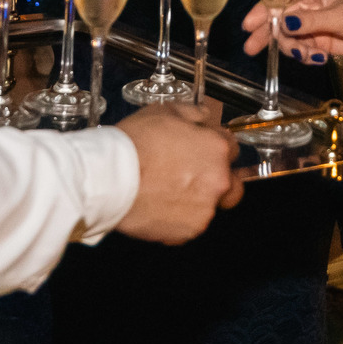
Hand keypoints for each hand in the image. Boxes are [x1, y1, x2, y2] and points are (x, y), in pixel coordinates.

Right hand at [114, 105, 244, 244]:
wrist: (109, 179)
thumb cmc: (133, 146)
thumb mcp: (165, 111)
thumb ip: (193, 113)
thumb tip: (202, 116)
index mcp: (216, 150)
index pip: (232, 148)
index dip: (216, 147)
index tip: (205, 151)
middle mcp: (218, 182)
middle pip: (233, 183)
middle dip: (219, 180)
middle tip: (194, 176)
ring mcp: (204, 210)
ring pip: (210, 206)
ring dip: (197, 200)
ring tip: (168, 191)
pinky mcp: (187, 231)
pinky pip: (189, 224)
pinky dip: (179, 218)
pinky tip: (159, 205)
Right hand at [240, 0, 342, 61]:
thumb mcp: (341, 15)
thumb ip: (310, 22)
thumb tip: (283, 26)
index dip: (263, 9)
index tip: (250, 24)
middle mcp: (310, 0)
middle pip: (279, 17)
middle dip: (269, 33)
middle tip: (253, 48)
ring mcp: (314, 20)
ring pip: (289, 36)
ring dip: (294, 48)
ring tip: (310, 54)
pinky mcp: (321, 38)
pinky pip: (302, 47)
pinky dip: (306, 55)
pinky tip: (319, 56)